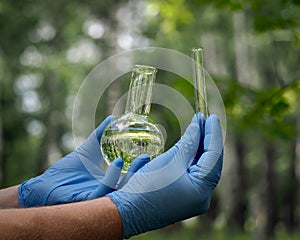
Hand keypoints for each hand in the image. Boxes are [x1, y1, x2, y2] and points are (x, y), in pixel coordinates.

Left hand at [18, 116, 148, 206]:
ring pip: (120, 189)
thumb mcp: (89, 149)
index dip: (140, 168)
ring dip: (131, 174)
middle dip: (141, 173)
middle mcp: (107, 192)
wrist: (47, 183)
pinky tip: (118, 163)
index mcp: (110, 182)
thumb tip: (113, 118)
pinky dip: (112, 177)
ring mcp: (99, 197)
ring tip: (140, 158)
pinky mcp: (87, 200)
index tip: (149, 154)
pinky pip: (103, 191)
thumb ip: (100, 135)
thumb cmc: (68, 169)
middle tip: (149, 157)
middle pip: (129, 185)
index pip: (129, 177)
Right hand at [108, 114, 222, 237]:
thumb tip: (198, 125)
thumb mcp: (169, 162)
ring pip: (201, 166)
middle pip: (209, 161)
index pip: (214, 156)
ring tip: (198, 125)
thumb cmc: (146, 187)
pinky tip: (190, 142)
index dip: (213, 134)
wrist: (126, 212)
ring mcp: (192, 197)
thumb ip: (188, 143)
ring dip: (199, 146)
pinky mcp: (183, 194)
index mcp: (202, 191)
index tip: (210, 116)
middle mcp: (201, 196)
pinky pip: (192, 172)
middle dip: (207, 139)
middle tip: (204, 118)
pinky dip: (191, 156)